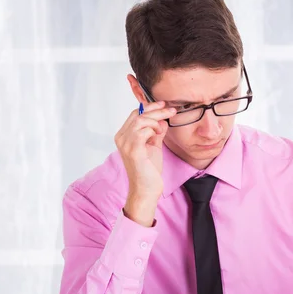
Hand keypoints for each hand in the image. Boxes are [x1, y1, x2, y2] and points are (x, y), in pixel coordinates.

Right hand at [114, 101, 175, 225]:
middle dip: (156, 110)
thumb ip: (156, 132)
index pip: (135, 114)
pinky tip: (158, 136)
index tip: (164, 105)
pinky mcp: (133, 150)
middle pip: (138, 114)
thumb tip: (163, 120)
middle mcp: (121, 138)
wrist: (147, 189)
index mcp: (124, 136)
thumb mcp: (154, 146)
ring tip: (162, 131)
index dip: (149, 107)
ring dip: (156, 121)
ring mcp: (125, 144)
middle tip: (171, 110)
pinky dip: (153, 129)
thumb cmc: (149, 170)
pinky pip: (142, 130)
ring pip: (140, 120)